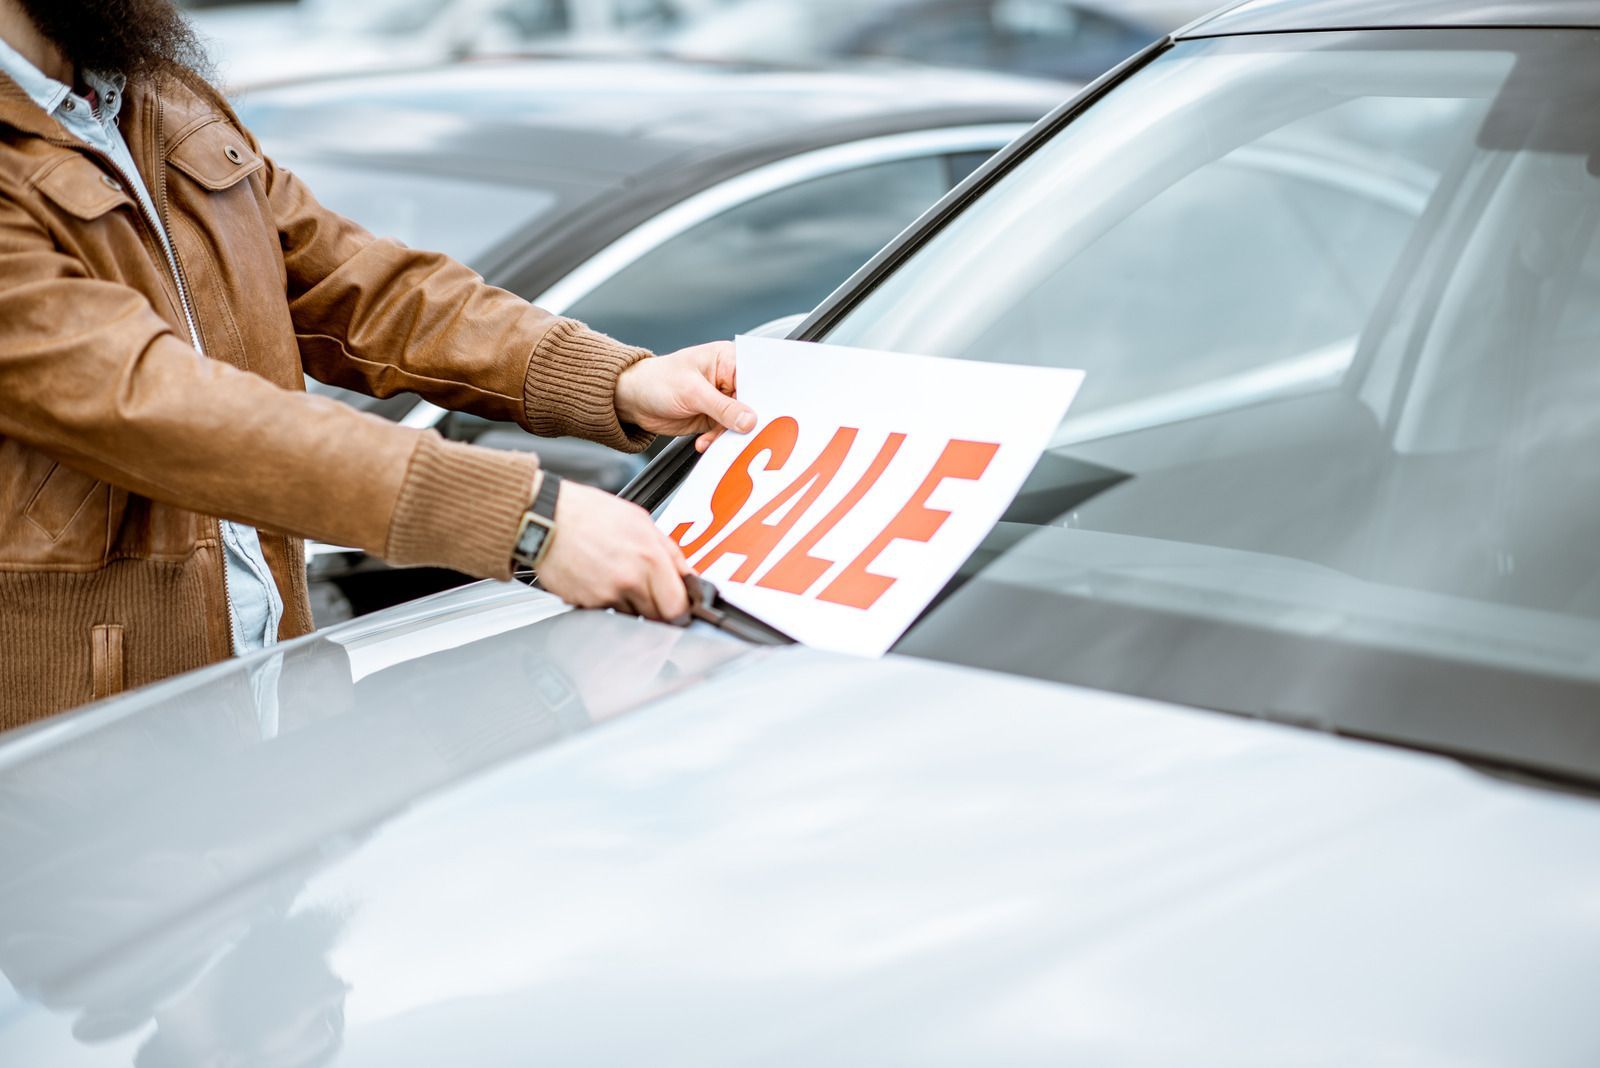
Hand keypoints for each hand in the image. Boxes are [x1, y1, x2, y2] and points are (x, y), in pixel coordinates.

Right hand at [536, 480, 692, 621]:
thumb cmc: (589, 513)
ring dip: (631, 604)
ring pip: (632, 616)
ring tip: (616, 576)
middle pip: (659, 616)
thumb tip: (686, 573)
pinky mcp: (587, 604)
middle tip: (649, 593)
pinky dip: (606, 601)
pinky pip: (606, 612)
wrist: (546, 518)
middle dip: (658, 609)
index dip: (681, 608)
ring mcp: (608, 594)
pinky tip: (598, 578)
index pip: (679, 604)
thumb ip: (668, 551)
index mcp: (650, 556)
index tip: (680, 606)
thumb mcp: (640, 520)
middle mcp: (631, 579)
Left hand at [615, 340, 756, 451]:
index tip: (762, 416)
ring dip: (727, 434)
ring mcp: (721, 400)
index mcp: (727, 359)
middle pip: (751, 403)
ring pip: (739, 422)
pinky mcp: (714, 418)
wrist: (632, 399)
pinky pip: (725, 433)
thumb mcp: (692, 392)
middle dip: (745, 421)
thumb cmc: (656, 380)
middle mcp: (728, 378)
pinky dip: (717, 441)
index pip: (755, 378)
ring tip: (712, 438)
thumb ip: (723, 407)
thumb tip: (749, 420)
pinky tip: (704, 442)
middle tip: (741, 433)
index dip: (762, 397)